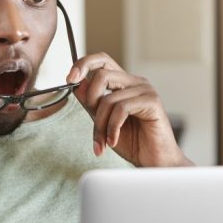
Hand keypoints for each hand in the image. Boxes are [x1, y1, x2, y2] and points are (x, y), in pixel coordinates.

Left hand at [68, 53, 192, 166]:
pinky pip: (121, 109)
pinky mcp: (152, 102)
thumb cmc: (133, 143)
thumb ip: (92, 103)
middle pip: (102, 75)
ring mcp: (145, 90)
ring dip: (100, 125)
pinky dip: (112, 128)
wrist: (153, 162)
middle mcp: (135, 83)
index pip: (102, 60)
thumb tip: (76, 85)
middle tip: (94, 127)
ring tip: (103, 142)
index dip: (83, 64)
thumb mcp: (104, 121)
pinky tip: (112, 141)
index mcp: (124, 83)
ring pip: (108, 98)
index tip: (69, 79)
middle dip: (90, 102)